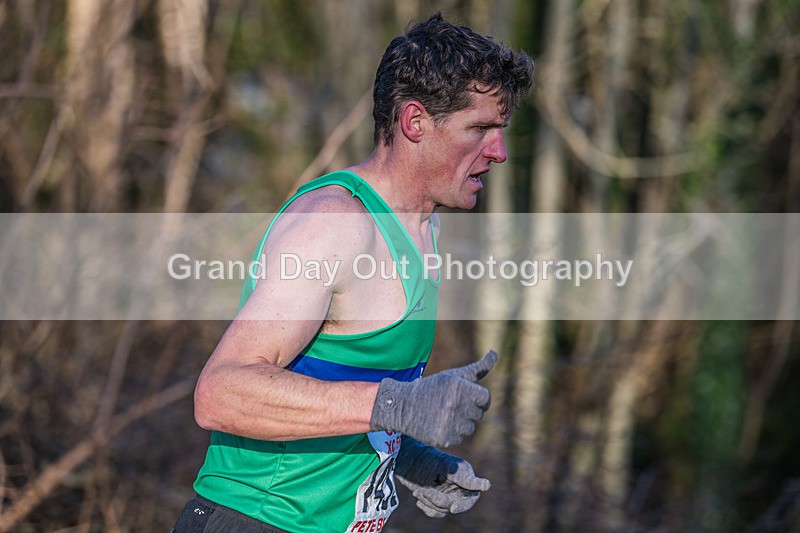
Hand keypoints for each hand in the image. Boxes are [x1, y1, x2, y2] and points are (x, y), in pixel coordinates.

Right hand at [370, 350, 497, 447]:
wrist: (403, 406)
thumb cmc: (433, 388)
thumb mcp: (454, 376)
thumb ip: (478, 368)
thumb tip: (495, 353)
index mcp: (461, 388)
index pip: (485, 399)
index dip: (478, 399)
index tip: (466, 398)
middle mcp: (457, 405)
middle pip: (478, 414)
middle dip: (468, 410)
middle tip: (449, 405)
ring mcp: (451, 424)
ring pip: (470, 428)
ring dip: (461, 423)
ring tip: (443, 414)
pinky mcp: (445, 439)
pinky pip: (459, 439)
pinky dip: (451, 434)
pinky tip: (438, 424)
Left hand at [394, 436, 489, 516]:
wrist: (408, 460)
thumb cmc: (429, 459)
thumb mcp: (447, 467)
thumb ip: (466, 478)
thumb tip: (487, 486)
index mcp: (465, 476)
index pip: (472, 492)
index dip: (465, 502)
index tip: (457, 505)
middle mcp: (459, 487)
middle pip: (456, 504)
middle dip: (440, 501)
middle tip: (425, 492)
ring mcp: (448, 494)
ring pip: (444, 509)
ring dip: (430, 502)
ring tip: (417, 492)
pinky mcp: (437, 500)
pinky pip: (436, 512)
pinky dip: (427, 507)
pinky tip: (418, 499)